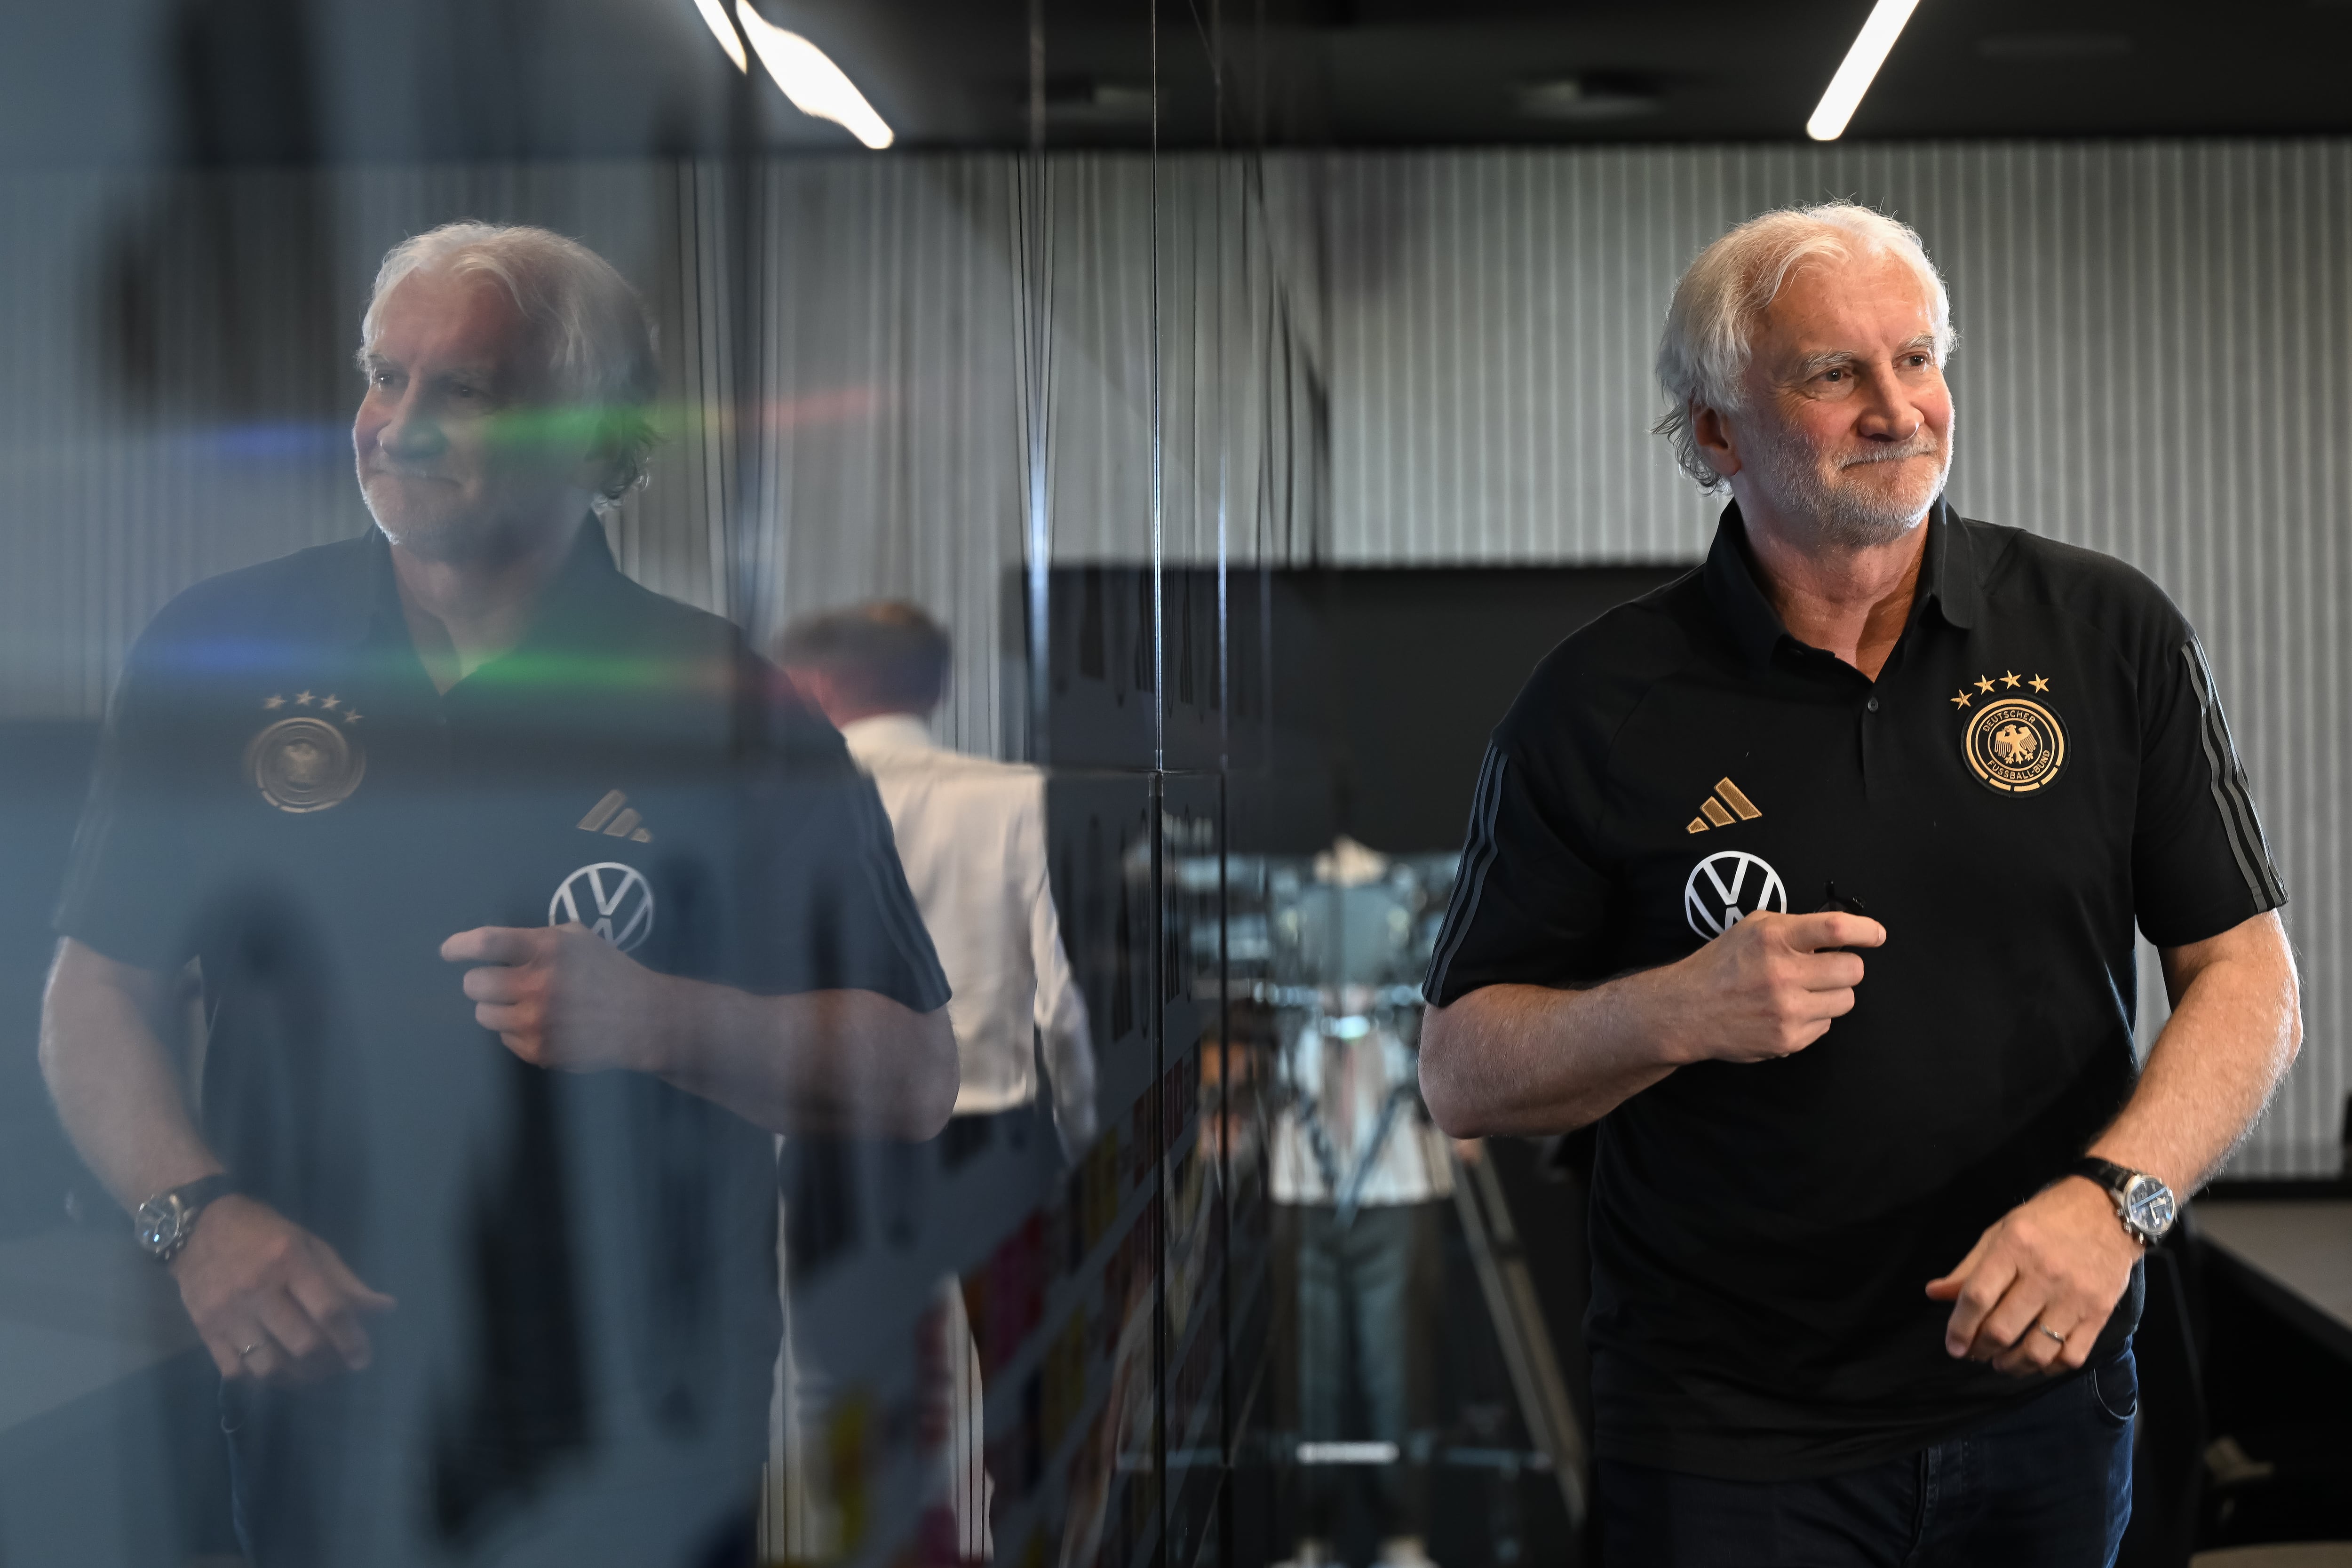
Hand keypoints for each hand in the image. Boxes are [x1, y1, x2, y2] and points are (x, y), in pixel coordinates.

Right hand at [170, 1195, 393, 1384]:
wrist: (196, 1230)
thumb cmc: (263, 1233)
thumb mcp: (310, 1245)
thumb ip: (345, 1281)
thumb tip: (384, 1309)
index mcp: (288, 1261)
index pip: (328, 1310)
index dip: (352, 1339)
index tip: (363, 1358)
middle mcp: (256, 1290)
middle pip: (302, 1344)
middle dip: (329, 1363)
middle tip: (340, 1366)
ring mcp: (227, 1314)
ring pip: (269, 1366)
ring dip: (298, 1378)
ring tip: (314, 1374)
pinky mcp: (204, 1331)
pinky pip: (236, 1372)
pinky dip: (261, 1381)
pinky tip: (279, 1373)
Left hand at [440, 924, 677, 1072]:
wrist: (644, 1019)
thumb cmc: (609, 971)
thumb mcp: (578, 939)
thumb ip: (536, 939)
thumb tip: (491, 947)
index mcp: (548, 950)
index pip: (485, 944)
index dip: (458, 947)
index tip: (449, 952)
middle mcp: (539, 986)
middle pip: (473, 984)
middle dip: (481, 982)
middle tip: (497, 983)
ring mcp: (537, 1022)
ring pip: (483, 1015)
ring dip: (495, 1008)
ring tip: (521, 1005)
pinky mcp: (539, 1051)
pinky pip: (503, 1040)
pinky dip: (515, 1031)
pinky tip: (541, 1024)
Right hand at [1661, 910, 1884, 1064]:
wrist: (1687, 1010)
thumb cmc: (1722, 964)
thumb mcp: (1752, 928)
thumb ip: (1794, 926)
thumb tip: (1840, 931)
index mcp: (1773, 938)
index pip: (1836, 929)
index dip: (1866, 931)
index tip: (1876, 935)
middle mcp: (1782, 973)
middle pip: (1853, 970)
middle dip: (1846, 967)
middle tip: (1827, 968)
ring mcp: (1787, 1010)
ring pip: (1846, 1000)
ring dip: (1832, 994)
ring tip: (1804, 991)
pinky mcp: (1788, 1040)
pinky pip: (1826, 1025)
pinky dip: (1814, 1017)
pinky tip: (1787, 1012)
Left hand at [1925, 1177, 2141, 1375]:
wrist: (2109, 1211)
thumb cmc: (2048, 1219)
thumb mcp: (2001, 1231)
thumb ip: (1969, 1266)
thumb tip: (1934, 1294)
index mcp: (2014, 1247)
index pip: (1978, 1297)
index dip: (1960, 1327)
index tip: (1953, 1345)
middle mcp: (2044, 1274)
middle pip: (2003, 1329)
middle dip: (1981, 1349)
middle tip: (1974, 1353)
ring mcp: (2075, 1296)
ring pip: (2037, 1350)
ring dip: (2012, 1365)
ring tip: (2000, 1362)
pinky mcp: (2100, 1312)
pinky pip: (2072, 1356)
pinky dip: (2050, 1367)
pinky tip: (2036, 1361)